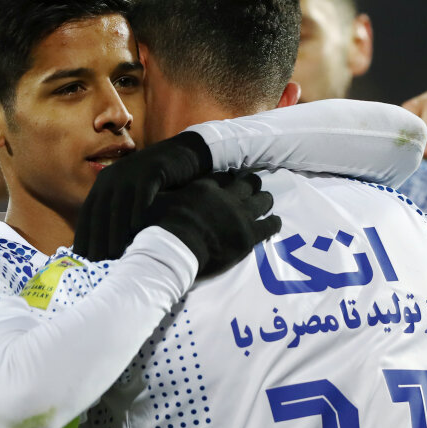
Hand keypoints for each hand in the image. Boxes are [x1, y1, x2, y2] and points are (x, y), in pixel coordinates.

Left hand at [74, 131, 212, 259]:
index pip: (88, 211)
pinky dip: (138, 211)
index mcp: (104, 183)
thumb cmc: (155, 181)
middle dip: (96, 237)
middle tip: (94, 261)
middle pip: (100, 211)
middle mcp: (113, 176)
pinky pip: (142, 194)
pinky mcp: (152, 171)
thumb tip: (105, 242)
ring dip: (114, 231)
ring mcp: (132, 173)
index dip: (83, 233)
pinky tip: (136, 229)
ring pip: (119, 206)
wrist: (181, 154)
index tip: (79, 256)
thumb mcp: (130, 192)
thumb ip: (118, 211)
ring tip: (113, 254)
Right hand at [146, 170, 280, 278]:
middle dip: (251, 185)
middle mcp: (226, 197)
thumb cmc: (161, 228)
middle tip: (251, 189)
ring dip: (264, 201)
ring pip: (263, 200)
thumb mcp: (157, 202)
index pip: (223, 176)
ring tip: (265, 203)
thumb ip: (162, 194)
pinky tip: (276, 222)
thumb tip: (150, 190)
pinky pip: (270, 225)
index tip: (230, 181)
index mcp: (205, 187)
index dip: (228, 179)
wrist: (174, 250)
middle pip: (248, 183)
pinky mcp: (248, 236)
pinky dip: (274, 222)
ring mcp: (240, 216)